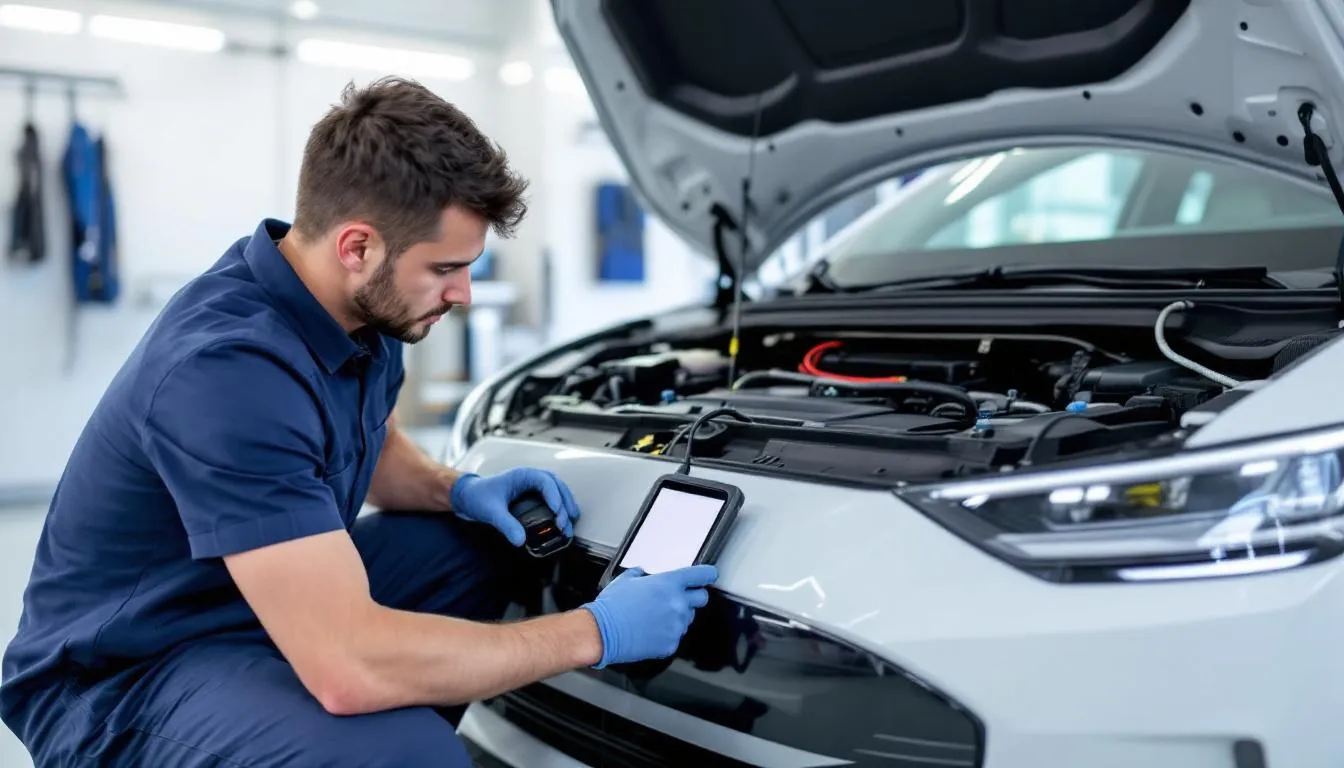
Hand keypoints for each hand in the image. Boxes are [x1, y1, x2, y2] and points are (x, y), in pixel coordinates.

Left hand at [449, 468, 579, 546]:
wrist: (468, 496)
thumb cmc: (478, 497)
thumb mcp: (491, 512)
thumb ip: (506, 525)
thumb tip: (521, 541)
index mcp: (523, 475)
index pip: (545, 481)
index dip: (555, 496)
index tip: (557, 512)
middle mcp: (531, 478)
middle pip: (557, 486)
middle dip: (565, 504)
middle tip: (565, 523)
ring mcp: (534, 487)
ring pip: (558, 492)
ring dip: (566, 507)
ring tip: (569, 525)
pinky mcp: (533, 497)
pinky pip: (553, 500)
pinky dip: (560, 510)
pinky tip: (563, 523)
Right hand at [581, 565, 717, 667]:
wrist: (602, 632)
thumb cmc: (612, 607)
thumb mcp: (626, 580)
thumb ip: (641, 575)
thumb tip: (643, 574)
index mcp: (669, 584)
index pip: (702, 575)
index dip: (707, 574)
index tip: (709, 575)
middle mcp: (677, 604)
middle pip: (702, 599)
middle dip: (693, 597)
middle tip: (678, 599)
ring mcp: (676, 626)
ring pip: (687, 619)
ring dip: (677, 617)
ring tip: (655, 618)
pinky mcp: (670, 644)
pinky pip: (675, 636)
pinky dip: (666, 634)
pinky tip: (650, 631)